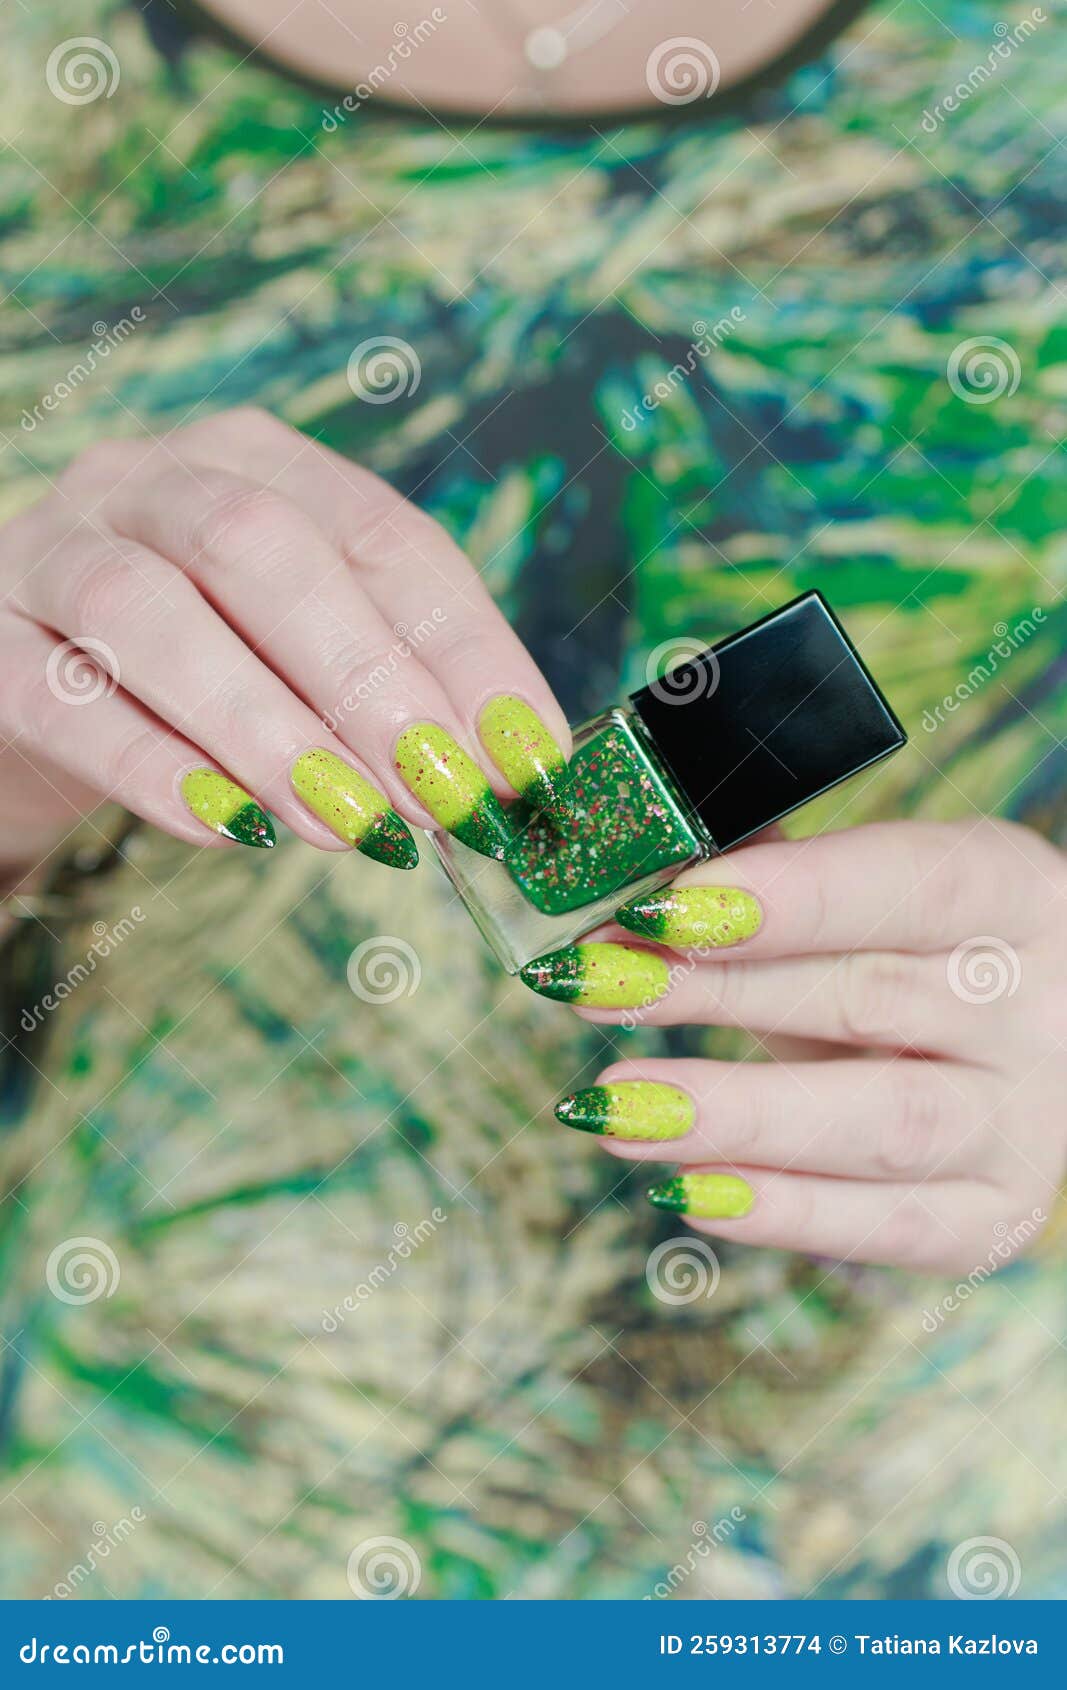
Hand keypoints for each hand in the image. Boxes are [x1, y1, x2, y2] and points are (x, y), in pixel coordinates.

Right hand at [0, 408, 567, 879]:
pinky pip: (61, 697)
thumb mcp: (299, 656)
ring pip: (148, 609)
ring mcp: (52, 550)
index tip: (527, 757)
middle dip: (367, 679)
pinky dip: (151, 766)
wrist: (29, 689)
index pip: (381, 535)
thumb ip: (393, 687)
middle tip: (439, 791)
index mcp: (255, 461)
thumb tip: (514, 767)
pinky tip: (228, 826)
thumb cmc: (197, 673)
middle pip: (262, 550)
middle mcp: (148, 480)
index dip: (464, 649)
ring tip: (346, 821)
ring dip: (263, 725)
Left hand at [527, 819, 1064, 1271]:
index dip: (788, 897)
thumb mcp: (859, 900)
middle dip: (714, 994)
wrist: (1018, 1051)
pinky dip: (779, 1212)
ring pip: (881, 1125)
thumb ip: (764, 888)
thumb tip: (631, 907)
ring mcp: (1025, 1123)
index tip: (661, 907)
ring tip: (613, 1106)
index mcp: (1013, 895)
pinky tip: (683, 1188)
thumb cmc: (910, 954)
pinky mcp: (995, 1216)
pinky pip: (886, 1226)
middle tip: (593, 988)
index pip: (908, 886)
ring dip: (735, 1118)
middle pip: (869, 1001)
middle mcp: (1038, 1009)